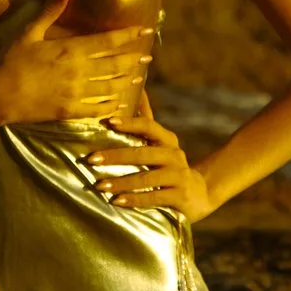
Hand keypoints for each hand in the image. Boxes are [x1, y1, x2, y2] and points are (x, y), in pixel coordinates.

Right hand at [0, 0, 154, 127]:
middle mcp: (78, 71)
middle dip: (134, 59)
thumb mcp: (28, 31)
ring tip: (139, 78)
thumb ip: (50, 9)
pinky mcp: (70, 111)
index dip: (130, 35)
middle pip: (116, 64)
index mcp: (70, 49)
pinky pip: (98, 109)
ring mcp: (76, 93)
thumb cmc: (9, 60)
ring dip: (127, 82)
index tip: (146, 30)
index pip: (109, 41)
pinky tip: (120, 103)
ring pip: (111, 87)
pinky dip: (112, 106)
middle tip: (149, 57)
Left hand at [86, 114, 215, 220]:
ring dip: (121, 182)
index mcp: (167, 140)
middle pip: (143, 153)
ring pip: (146, 178)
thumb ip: (147, 119)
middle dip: (115, 156)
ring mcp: (178, 176)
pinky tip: (116, 201)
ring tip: (99, 185)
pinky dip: (134, 200)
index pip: (149, 126)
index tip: (108, 121)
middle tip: (91, 159)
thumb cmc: (170, 165)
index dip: (130, 122)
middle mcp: (174, 155)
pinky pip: (153, 198)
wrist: (199, 194)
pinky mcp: (179, 197)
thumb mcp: (161, 143)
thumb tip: (137, 88)